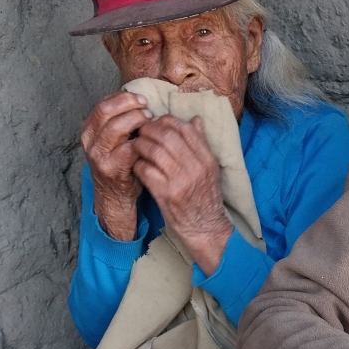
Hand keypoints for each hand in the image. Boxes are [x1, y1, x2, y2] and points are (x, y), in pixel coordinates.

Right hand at [80, 91, 152, 240]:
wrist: (116, 194)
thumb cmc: (121, 162)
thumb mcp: (117, 138)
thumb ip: (123, 120)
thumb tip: (141, 98)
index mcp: (89, 128)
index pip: (103, 103)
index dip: (123, 98)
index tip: (142, 98)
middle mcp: (89, 139)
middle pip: (106, 111)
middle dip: (129, 105)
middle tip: (147, 107)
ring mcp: (97, 154)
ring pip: (115, 128)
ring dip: (136, 121)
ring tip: (151, 121)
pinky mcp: (109, 167)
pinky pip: (127, 149)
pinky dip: (142, 141)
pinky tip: (152, 140)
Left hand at [132, 115, 232, 274]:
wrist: (205, 228)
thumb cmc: (205, 197)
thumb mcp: (210, 170)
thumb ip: (201, 145)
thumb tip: (195, 121)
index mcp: (207, 158)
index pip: (184, 127)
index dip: (165, 121)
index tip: (156, 124)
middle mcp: (196, 167)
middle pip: (166, 135)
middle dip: (148, 131)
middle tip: (141, 134)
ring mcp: (181, 181)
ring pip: (153, 150)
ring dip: (140, 146)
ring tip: (138, 149)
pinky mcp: (166, 194)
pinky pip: (145, 169)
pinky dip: (138, 165)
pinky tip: (138, 167)